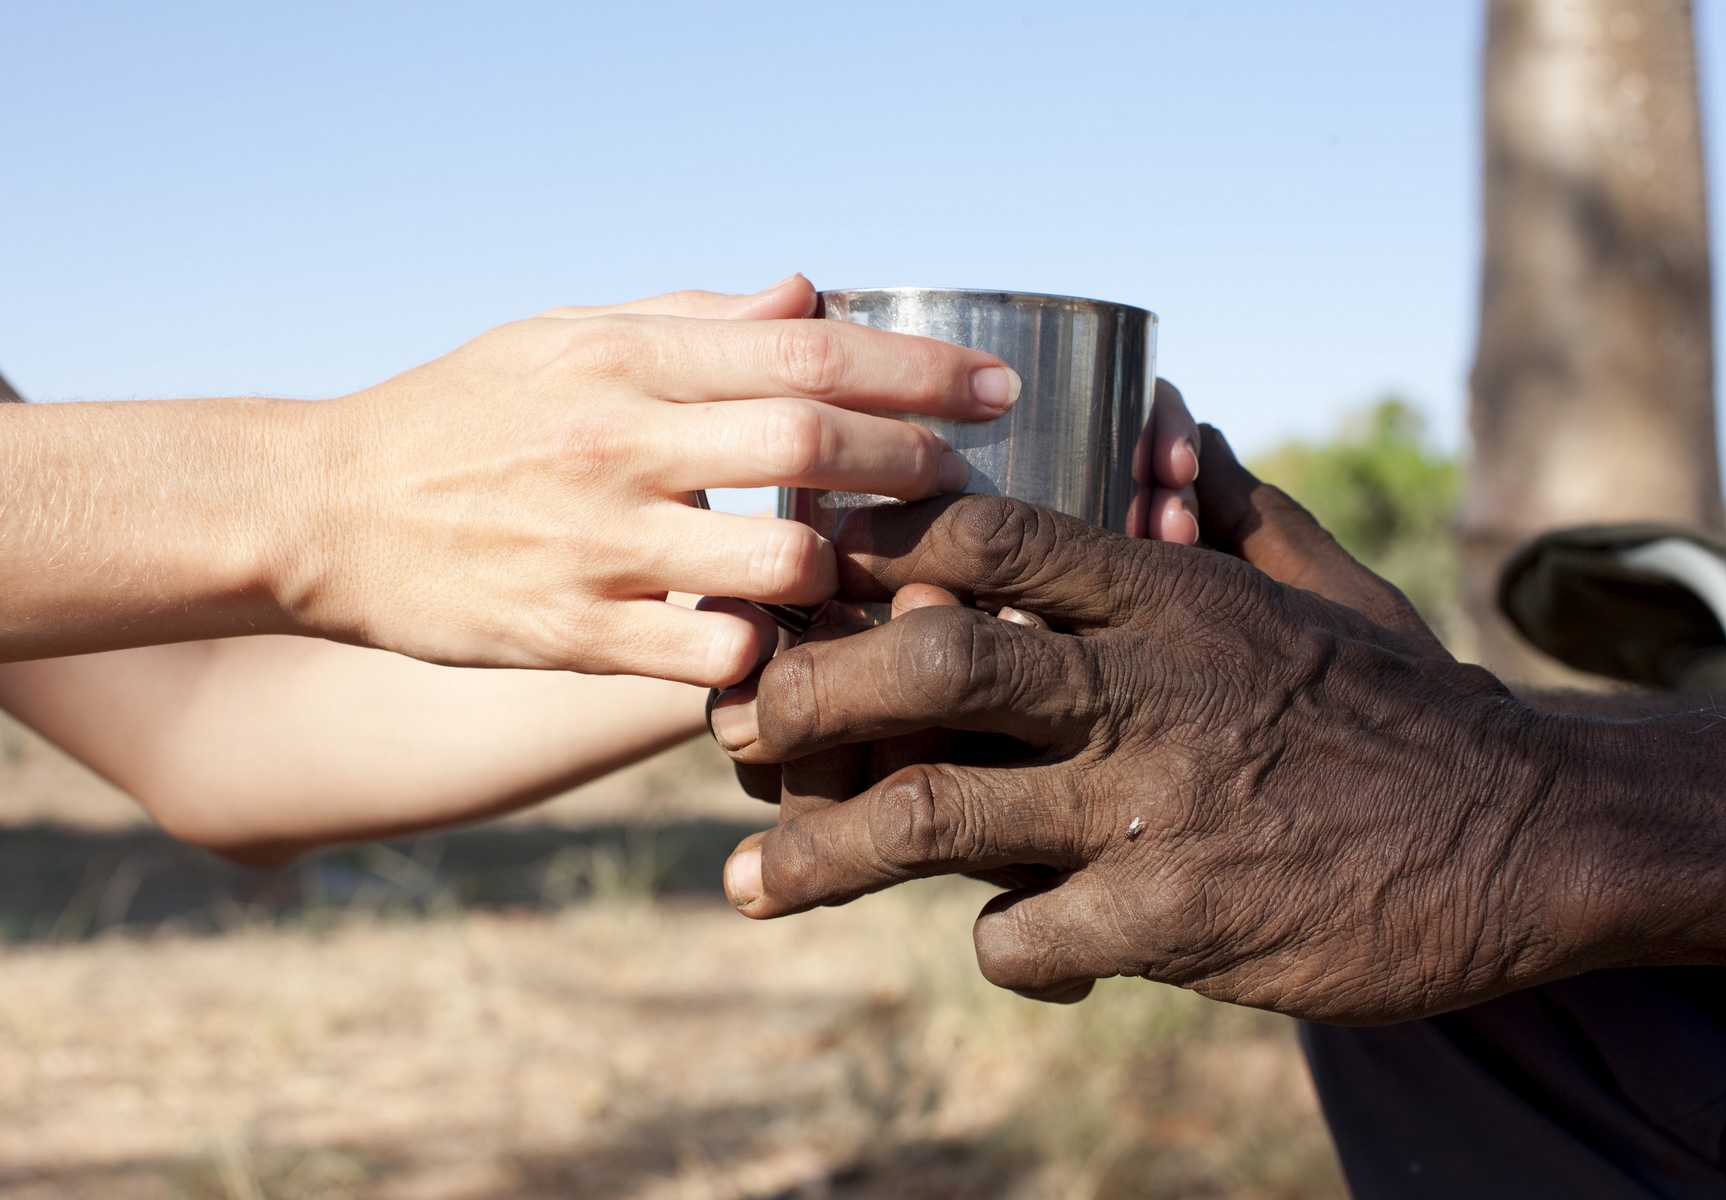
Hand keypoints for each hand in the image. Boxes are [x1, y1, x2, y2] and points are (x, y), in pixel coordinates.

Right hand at [278, 275, 1018, 683]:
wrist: (323, 509)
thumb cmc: (463, 413)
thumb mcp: (565, 335)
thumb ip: (695, 320)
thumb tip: (811, 295)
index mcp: (624, 358)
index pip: (807, 352)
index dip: (918, 370)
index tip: (997, 389)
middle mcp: (619, 444)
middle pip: (813, 449)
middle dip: (919, 466)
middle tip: (973, 482)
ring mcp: (598, 545)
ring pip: (782, 565)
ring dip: (857, 572)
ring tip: (890, 572)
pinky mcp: (572, 637)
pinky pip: (713, 656)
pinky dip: (776, 654)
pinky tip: (798, 646)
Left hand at [712, 435, 1579, 1022]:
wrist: (1531, 834)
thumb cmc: (1402, 704)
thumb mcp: (1318, 585)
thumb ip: (1224, 506)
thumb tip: (1169, 417)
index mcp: (1168, 594)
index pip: (984, 534)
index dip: (869, 545)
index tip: (799, 574)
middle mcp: (1147, 685)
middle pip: (929, 661)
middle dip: (806, 690)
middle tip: (734, 725)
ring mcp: (1158, 805)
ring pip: (939, 813)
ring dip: (824, 848)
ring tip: (745, 880)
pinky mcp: (1180, 919)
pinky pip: (1025, 933)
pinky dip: (989, 940)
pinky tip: (1001, 941)